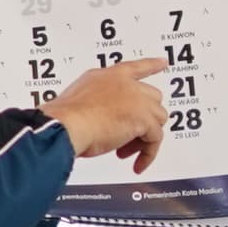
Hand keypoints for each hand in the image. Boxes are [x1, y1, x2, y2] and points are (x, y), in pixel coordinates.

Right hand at [46, 56, 169, 169]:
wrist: (65, 125)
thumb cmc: (65, 118)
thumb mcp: (79, 101)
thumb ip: (96, 104)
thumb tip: (100, 120)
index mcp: (108, 77)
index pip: (135, 67)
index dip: (151, 65)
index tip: (163, 62)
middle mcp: (125, 85)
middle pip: (152, 98)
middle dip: (145, 119)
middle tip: (130, 137)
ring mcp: (137, 100)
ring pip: (158, 119)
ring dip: (145, 138)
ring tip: (126, 151)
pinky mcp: (143, 119)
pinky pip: (155, 139)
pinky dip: (148, 154)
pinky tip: (137, 163)